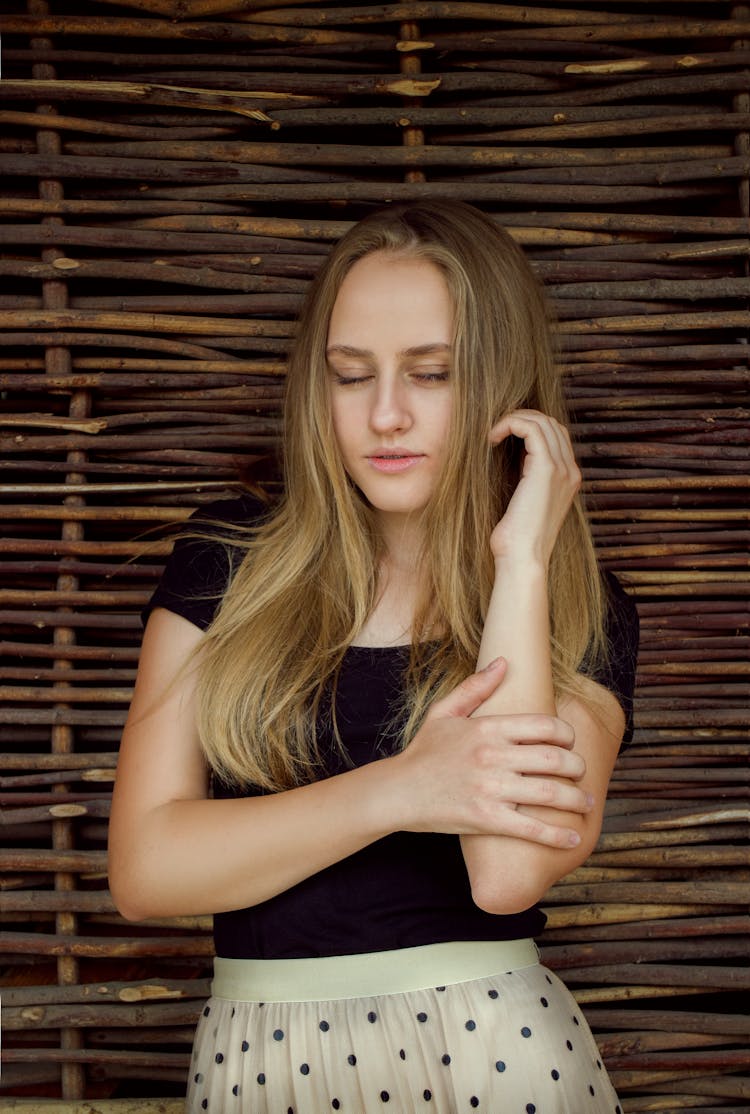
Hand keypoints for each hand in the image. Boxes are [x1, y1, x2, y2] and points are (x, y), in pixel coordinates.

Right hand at [393, 659, 590, 847]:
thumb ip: (475, 687)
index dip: (567, 734)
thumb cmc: (423, 752)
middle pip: (555, 759)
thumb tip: (504, 663)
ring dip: (576, 799)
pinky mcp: (486, 819)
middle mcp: (492, 756)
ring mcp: (490, 789)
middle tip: (582, 774)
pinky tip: (574, 836)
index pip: (544, 725)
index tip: (570, 744)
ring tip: (586, 801)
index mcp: (487, 728)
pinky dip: (558, 834)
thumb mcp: (444, 712)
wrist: (397, 791)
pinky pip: (531, 828)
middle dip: (578, 768)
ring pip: (550, 793)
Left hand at [489, 409, 580, 564]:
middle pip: (551, 423)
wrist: (523, 558)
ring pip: (542, 420)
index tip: (502, 439)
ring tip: (491, 434)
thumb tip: (510, 457)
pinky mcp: (547, 468)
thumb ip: (525, 479)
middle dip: (521, 419)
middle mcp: (571, 471)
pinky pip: (530, 427)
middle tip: (495, 432)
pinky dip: (508, 424)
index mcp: (568, 478)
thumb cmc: (515, 538)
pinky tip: (491, 438)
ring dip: (513, 419)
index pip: (555, 435)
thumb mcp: (523, 502)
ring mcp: (562, 468)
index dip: (528, 428)